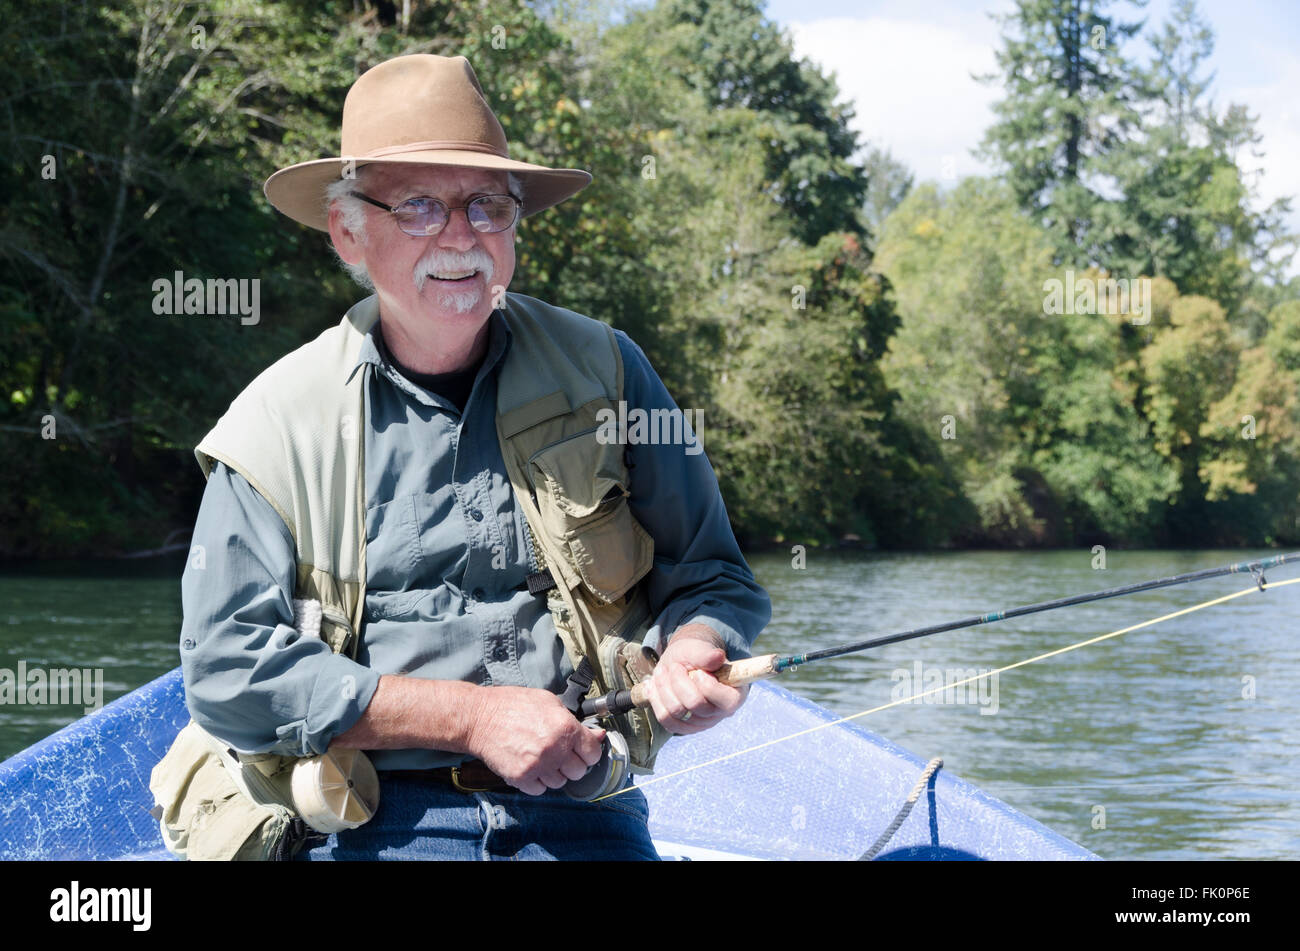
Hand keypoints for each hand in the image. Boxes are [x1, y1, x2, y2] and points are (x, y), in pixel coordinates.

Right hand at [465, 686, 604, 795]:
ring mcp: (538, 765)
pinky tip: (529, 766)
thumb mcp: (549, 702)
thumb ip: (574, 721)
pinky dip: (537, 781)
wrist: (479, 717)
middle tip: (559, 753)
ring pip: (559, 783)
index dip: (588, 752)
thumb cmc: (513, 705)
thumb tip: (597, 735)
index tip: (582, 751)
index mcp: (565, 727)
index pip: (593, 753)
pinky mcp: (521, 777)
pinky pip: (540, 790)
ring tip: (540, 758)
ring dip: (553, 773)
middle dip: (571, 763)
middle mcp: (554, 748)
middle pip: (578, 772)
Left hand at [643, 624, 748, 734]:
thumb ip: (707, 654)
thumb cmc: (696, 656)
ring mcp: (702, 723)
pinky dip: (656, 699)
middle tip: (675, 666)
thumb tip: (718, 656)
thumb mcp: (700, 649)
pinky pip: (665, 719)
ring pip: (675, 711)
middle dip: (678, 680)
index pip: (722, 699)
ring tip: (662, 671)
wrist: (683, 663)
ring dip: (663, 687)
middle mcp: (721, 713)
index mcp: (735, 695)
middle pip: (694, 704)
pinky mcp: (685, 727)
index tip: (697, 670)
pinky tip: (654, 685)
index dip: (705, 683)